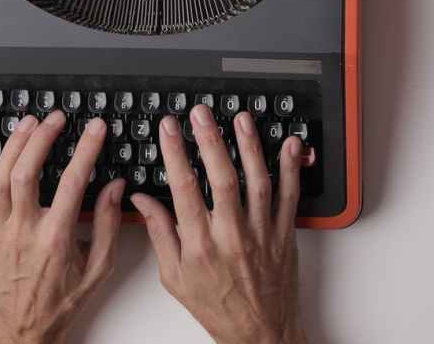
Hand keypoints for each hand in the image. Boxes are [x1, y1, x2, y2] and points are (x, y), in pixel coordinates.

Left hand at [0, 111, 124, 343]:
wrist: (25, 329)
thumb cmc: (61, 300)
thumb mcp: (98, 269)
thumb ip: (107, 225)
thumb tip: (115, 187)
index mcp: (55, 239)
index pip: (72, 183)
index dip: (86, 150)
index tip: (96, 128)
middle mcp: (23, 230)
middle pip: (27, 173)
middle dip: (42, 139)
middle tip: (57, 118)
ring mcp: (0, 229)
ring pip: (0, 177)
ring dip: (13, 144)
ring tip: (29, 121)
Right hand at [130, 105, 305, 343]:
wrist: (259, 335)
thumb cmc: (217, 307)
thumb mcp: (174, 277)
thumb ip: (158, 233)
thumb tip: (141, 200)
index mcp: (201, 245)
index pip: (184, 189)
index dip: (175, 153)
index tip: (169, 128)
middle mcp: (232, 236)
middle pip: (222, 178)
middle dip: (210, 140)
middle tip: (202, 113)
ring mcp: (262, 233)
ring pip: (257, 181)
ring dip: (250, 146)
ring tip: (241, 119)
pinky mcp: (285, 234)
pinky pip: (290, 197)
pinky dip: (292, 169)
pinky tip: (290, 144)